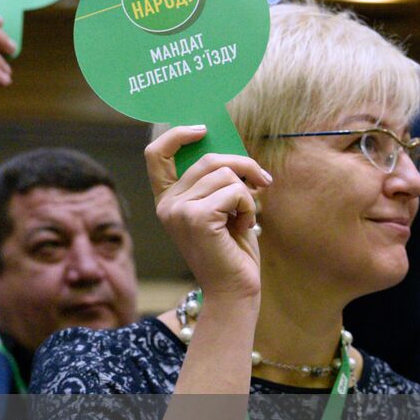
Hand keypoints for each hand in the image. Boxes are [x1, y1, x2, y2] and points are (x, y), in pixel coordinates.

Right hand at [145, 126, 270, 301]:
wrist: (234, 290)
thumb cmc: (231, 249)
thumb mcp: (221, 208)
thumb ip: (217, 182)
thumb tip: (233, 154)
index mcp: (167, 200)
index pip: (156, 154)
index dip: (177, 134)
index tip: (203, 130)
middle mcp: (166, 204)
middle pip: (207, 159)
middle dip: (242, 165)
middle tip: (263, 180)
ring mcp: (178, 211)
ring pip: (225, 175)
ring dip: (248, 194)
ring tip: (245, 217)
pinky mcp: (196, 218)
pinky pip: (235, 192)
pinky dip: (250, 207)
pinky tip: (244, 227)